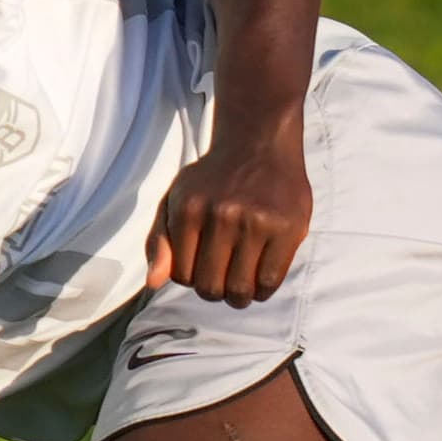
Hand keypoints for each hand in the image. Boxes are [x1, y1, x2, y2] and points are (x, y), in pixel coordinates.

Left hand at [147, 124, 311, 305]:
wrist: (259, 144)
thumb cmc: (213, 179)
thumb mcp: (176, 198)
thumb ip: (159, 240)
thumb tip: (153, 283)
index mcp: (189, 209)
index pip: (182, 275)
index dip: (191, 278)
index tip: (201, 266)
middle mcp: (222, 215)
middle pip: (210, 287)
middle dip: (214, 291)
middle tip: (222, 280)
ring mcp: (257, 221)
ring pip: (240, 290)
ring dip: (238, 296)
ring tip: (241, 284)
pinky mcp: (288, 228)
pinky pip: (270, 281)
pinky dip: (262, 290)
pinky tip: (259, 278)